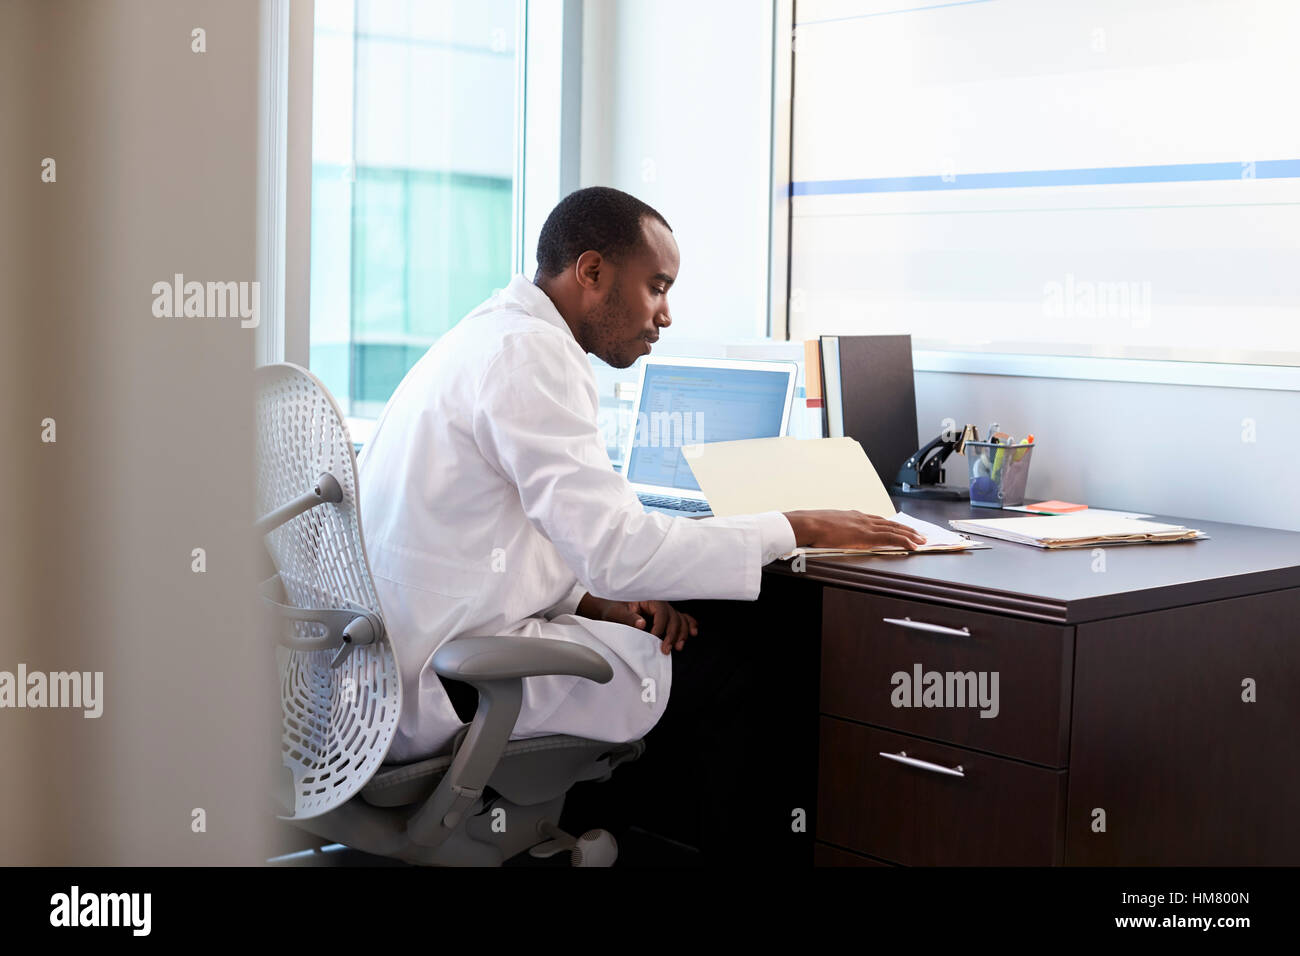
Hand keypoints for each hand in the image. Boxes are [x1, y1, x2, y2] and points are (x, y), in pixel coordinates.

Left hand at [577, 594, 698, 653]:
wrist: (608, 607)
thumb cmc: (612, 608)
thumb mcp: (617, 612)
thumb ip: (629, 618)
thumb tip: (642, 624)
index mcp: (648, 599)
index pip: (661, 612)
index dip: (660, 627)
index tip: (654, 639)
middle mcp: (659, 603)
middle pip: (674, 617)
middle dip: (672, 634)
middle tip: (666, 649)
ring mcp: (664, 609)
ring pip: (680, 620)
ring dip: (682, 633)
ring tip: (678, 647)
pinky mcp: (665, 616)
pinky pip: (682, 618)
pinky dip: (689, 625)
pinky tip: (693, 632)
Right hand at [782, 510, 926, 550]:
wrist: (807, 524)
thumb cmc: (810, 527)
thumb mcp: (825, 526)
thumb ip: (834, 531)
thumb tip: (832, 537)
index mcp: (853, 516)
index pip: (878, 520)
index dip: (891, 525)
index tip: (900, 529)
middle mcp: (862, 518)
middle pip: (890, 523)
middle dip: (906, 529)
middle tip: (919, 534)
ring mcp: (865, 526)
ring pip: (894, 529)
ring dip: (910, 534)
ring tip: (922, 540)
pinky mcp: (866, 535)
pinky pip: (891, 537)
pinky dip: (904, 540)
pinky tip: (913, 545)